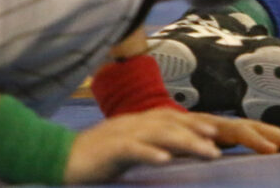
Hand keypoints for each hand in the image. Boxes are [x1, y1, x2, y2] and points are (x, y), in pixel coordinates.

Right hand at [63, 108, 219, 182]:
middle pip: (173, 122)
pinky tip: (165, 160)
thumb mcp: (131, 148)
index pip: (175, 119)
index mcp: (141, 122)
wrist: (59, 157)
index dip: (198, 123)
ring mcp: (123, 133)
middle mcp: (136, 123)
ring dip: (186, 141)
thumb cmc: (98, 157)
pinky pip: (133, 148)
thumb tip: (178, 152)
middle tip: (220, 141)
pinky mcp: (110, 148)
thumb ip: (153, 146)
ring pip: (160, 133)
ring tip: (207, 152)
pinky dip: (150, 152)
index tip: (220, 133)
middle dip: (200, 130)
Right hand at [63, 108, 279, 183]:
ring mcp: (145, 130)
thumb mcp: (168, 155)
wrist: (71, 156)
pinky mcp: (121, 144)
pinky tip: (166, 161)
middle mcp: (170, 120)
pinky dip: (155, 152)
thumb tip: (230, 157)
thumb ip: (196, 153)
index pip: (233, 127)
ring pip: (179, 132)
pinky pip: (141, 148)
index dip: (266, 134)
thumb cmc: (123, 157)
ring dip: (198, 143)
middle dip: (252, 135)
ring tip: (220, 154)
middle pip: (218, 124)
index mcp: (185, 124)